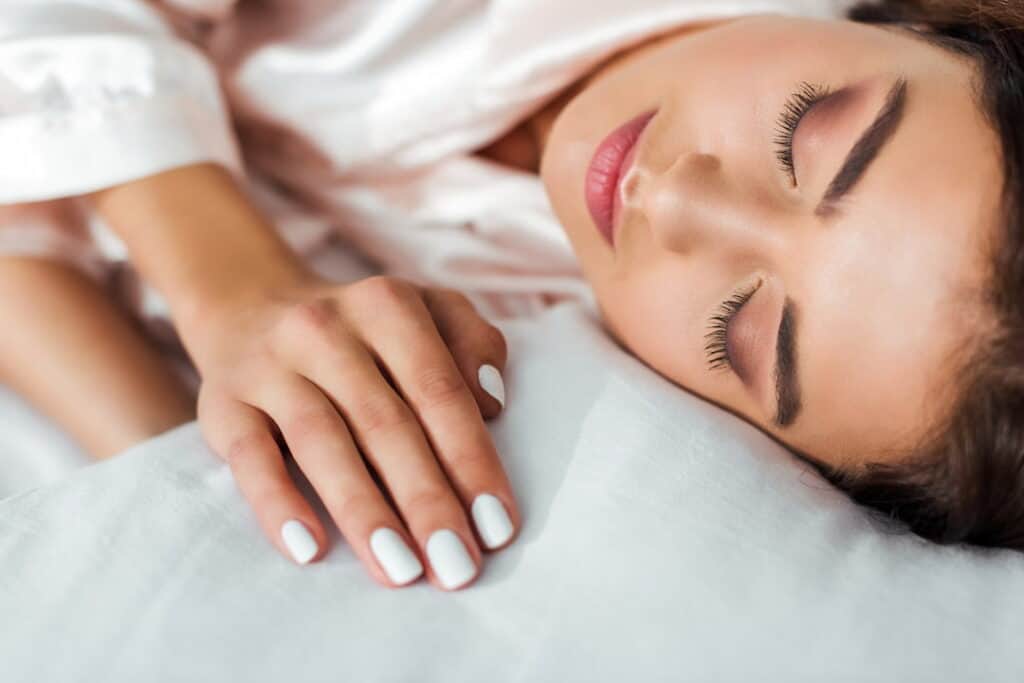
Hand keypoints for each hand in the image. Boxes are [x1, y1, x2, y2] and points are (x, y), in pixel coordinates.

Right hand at [185, 272, 516, 590]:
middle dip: (427, 501)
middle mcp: (326, 330)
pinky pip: (249, 457)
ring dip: (364, 511)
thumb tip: (492, 404)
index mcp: (388, 306)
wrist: (252, 306)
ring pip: (321, 443)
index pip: (439, 391)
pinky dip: (278, 503)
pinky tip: (310, 550)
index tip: (498, 527)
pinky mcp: (223, 404)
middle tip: (457, 566)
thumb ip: (475, 343)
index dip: (472, 461)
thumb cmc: (363, 329)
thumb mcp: (429, 310)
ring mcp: (270, 366)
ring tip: (400, 571)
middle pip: (385, 424)